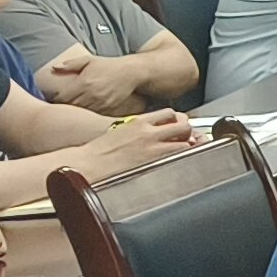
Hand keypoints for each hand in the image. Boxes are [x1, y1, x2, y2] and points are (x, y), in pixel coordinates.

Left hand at [35, 46, 145, 116]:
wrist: (131, 72)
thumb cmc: (109, 66)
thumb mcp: (89, 60)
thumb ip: (70, 64)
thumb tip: (54, 67)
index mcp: (83, 83)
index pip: (62, 97)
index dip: (55, 99)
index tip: (52, 99)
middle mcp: (91, 95)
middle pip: (70, 107)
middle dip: (64, 107)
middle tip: (58, 107)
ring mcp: (101, 103)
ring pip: (82, 113)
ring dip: (76, 112)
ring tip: (70, 111)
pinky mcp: (109, 109)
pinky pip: (94, 115)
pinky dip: (88, 115)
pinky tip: (85, 112)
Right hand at [68, 109, 198, 181]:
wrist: (88, 163)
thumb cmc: (98, 151)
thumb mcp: (119, 131)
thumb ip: (138, 129)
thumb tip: (149, 132)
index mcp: (138, 122)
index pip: (169, 114)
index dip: (178, 120)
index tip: (179, 125)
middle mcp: (148, 132)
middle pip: (183, 125)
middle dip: (188, 132)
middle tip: (188, 139)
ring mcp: (153, 148)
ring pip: (185, 142)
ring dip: (188, 146)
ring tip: (185, 152)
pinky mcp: (153, 163)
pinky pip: (178, 159)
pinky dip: (183, 160)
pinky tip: (180, 163)